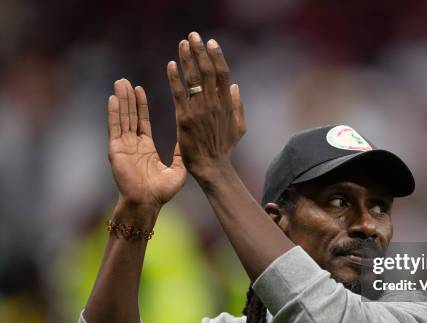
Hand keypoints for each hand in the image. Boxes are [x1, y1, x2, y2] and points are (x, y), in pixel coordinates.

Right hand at [108, 79, 186, 209]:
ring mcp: (123, 146)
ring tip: (119, 82)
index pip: (142, 121)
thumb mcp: (178, 168)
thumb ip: (181, 152)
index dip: (140, 105)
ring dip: (120, 100)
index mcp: (146, 149)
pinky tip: (113, 98)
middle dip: (128, 98)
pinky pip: (115, 127)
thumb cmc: (162, 191)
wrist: (148, 202)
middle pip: (129, 116)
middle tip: (125, 80)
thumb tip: (188, 139)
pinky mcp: (116, 149)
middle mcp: (132, 145)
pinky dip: (113, 112)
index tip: (139, 89)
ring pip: (122, 118)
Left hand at [166, 32, 245, 179]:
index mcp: (227, 104)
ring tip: (182, 43)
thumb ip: (238, 105)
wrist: (212, 167)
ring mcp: (199, 111)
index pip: (223, 74)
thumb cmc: (224, 148)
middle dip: (200, 51)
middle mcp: (214, 104)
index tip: (211, 42)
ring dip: (188, 59)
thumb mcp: (239, 127)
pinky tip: (171, 65)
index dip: (217, 56)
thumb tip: (236, 86)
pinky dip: (175, 79)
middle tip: (193, 36)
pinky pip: (179, 94)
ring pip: (194, 79)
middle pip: (208, 71)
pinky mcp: (184, 119)